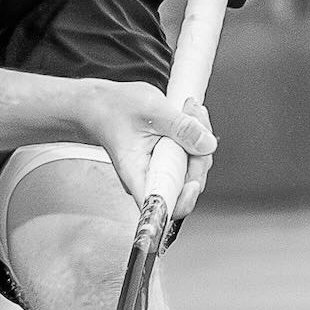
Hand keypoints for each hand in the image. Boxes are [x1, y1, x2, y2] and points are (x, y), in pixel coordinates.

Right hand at [81, 82, 214, 207]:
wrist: (102, 103)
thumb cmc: (115, 108)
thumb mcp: (151, 110)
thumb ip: (181, 127)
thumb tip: (207, 145)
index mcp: (137, 174)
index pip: (164, 206)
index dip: (184, 199)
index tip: (194, 180)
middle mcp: (150, 178)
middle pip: (188, 184)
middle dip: (200, 153)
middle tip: (195, 118)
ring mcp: (161, 171)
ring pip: (194, 169)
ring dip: (200, 140)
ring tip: (190, 111)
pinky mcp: (169, 161)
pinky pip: (191, 157)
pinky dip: (196, 137)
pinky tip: (190, 116)